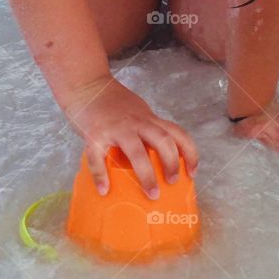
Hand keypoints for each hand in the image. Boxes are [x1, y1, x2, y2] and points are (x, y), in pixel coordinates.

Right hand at [62, 75, 198, 197]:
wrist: (85, 85)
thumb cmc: (110, 103)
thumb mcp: (136, 111)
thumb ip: (146, 129)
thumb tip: (156, 159)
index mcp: (148, 118)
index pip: (177, 133)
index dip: (190, 153)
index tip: (193, 172)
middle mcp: (135, 122)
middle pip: (162, 141)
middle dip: (172, 163)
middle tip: (173, 182)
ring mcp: (115, 128)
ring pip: (137, 151)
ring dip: (147, 174)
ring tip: (152, 193)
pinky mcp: (94, 133)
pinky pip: (98, 157)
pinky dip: (101, 175)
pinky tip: (104, 190)